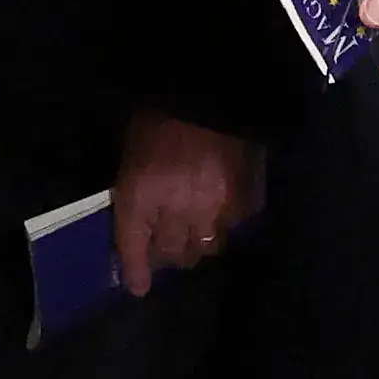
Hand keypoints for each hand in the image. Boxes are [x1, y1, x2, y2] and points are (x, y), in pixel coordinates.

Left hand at [113, 108, 261, 297]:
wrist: (212, 91)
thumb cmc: (161, 115)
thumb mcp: (133, 150)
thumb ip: (135, 188)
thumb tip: (138, 219)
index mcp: (140, 193)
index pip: (133, 245)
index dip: (135, 270)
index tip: (138, 287)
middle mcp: (176, 210)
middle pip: (172, 253)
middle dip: (167, 252)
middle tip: (168, 244)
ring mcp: (213, 210)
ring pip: (205, 248)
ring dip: (197, 242)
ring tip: (197, 230)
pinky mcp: (244, 204)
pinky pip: (234, 230)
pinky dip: (227, 227)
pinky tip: (223, 214)